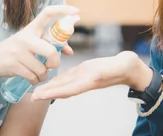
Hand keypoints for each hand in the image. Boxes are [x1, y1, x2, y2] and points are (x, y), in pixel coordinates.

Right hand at [0, 5, 78, 84]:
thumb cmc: (17, 50)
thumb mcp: (32, 43)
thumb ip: (51, 45)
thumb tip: (70, 51)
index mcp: (32, 28)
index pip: (47, 13)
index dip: (62, 10)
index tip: (75, 11)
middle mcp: (25, 37)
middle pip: (50, 51)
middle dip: (55, 62)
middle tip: (52, 65)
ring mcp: (18, 51)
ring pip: (42, 68)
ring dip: (43, 75)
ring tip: (38, 73)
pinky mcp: (14, 65)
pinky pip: (33, 77)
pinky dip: (35, 80)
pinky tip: (32, 77)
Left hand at [31, 51, 152, 100]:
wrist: (130, 67)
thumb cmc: (126, 66)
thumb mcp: (120, 65)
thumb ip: (111, 70)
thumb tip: (99, 74)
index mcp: (91, 80)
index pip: (69, 89)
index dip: (54, 92)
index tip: (42, 95)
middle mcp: (85, 81)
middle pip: (63, 89)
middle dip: (48, 93)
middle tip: (32, 96)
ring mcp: (84, 77)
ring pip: (63, 84)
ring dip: (50, 88)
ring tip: (36, 91)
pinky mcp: (84, 71)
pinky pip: (68, 77)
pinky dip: (57, 80)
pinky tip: (49, 80)